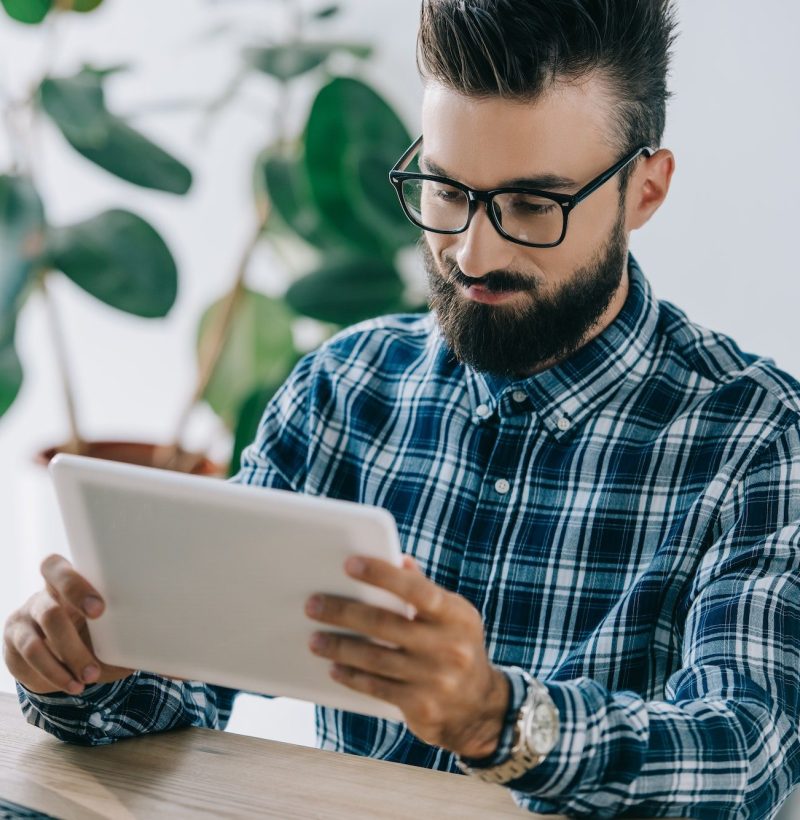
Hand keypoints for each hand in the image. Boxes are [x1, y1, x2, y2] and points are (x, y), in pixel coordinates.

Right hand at [3, 554, 134, 695]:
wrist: (59, 651)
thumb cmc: (96, 631)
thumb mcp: (113, 626)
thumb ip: (139, 634)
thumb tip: (183, 669)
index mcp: (66, 581)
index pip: (57, 567)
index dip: (75, 585)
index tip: (100, 609)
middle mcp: (41, 597)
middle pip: (48, 607)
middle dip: (73, 634)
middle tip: (96, 649)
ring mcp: (23, 620)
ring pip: (36, 641)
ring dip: (65, 663)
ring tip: (88, 679)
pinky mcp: (12, 646)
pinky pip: (25, 662)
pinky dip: (51, 677)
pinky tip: (70, 685)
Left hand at [305, 555, 508, 758]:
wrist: (481, 707)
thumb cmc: (457, 646)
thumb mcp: (453, 616)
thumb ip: (424, 589)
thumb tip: (399, 559)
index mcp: (456, 615)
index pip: (416, 589)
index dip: (382, 574)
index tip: (349, 564)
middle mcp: (449, 646)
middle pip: (385, 624)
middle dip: (344, 612)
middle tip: (314, 604)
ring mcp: (436, 679)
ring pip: (375, 658)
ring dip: (339, 647)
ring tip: (314, 638)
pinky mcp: (422, 707)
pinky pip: (377, 688)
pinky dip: (352, 676)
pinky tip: (334, 667)